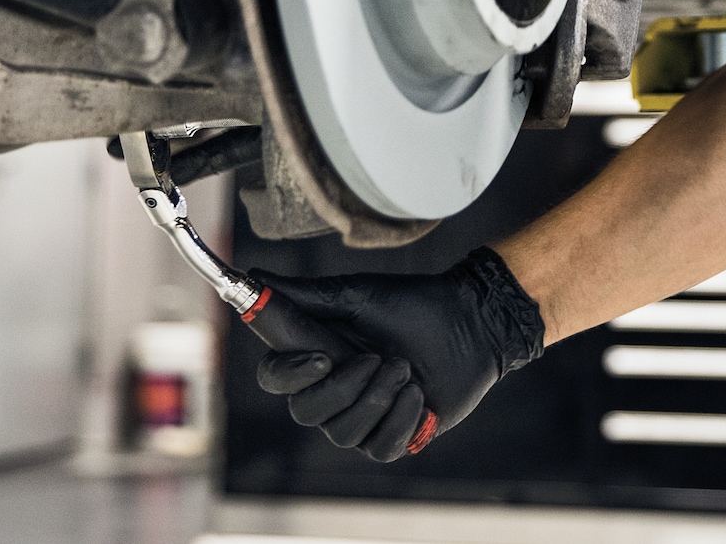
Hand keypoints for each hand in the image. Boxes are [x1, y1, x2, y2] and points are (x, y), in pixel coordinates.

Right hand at [247, 247, 543, 461]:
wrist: (470, 323)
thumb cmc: (412, 305)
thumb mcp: (358, 295)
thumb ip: (305, 296)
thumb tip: (254, 277)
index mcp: (315, 356)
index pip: (274, 378)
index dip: (290, 374)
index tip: (322, 357)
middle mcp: (331, 393)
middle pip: (305, 412)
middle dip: (345, 387)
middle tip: (378, 357)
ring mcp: (362, 419)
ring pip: (343, 433)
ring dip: (378, 397)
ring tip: (406, 368)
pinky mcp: (393, 438)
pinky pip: (380, 448)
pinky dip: (401, 418)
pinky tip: (418, 394)